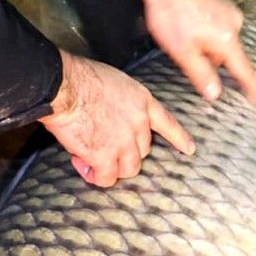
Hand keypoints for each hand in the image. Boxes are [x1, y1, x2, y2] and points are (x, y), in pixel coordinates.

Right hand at [39, 51, 194, 187]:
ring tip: (92, 160)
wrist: (66, 86)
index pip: (167, 124)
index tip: (189, 149)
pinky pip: (107, 177)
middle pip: (143, 150)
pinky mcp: (106, 156)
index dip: (179, 138)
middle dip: (125, 152)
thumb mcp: (115, 82)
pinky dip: (95, 176)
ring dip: (112, 167)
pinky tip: (84, 166)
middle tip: (103, 146)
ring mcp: (124, 142)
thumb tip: (111, 114)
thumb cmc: (81, 77)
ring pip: (129, 168)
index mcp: (142, 102)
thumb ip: (122, 102)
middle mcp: (139, 124)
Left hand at [125, 0, 255, 104]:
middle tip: (184, 53)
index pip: (244, 70)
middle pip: (227, 54)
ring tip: (181, 32)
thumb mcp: (181, 52)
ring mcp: (229, 7)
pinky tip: (186, 20)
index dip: (250, 87)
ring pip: (220, 37)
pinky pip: (217, 21)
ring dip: (205, 41)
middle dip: (210, 59)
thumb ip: (201, 74)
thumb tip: (215, 94)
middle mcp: (235, 23)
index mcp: (227, 40)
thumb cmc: (170, 13)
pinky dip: (204, 26)